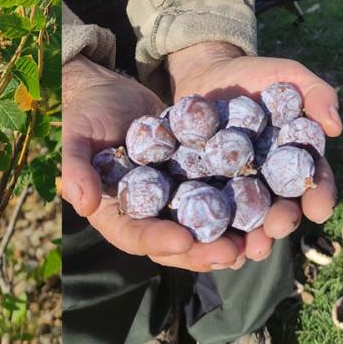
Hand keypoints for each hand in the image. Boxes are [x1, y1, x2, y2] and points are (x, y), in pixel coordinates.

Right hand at [63, 55, 245, 271]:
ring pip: (203, 227)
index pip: (135, 235)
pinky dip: (241, 205)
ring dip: (230, 237)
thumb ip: (75, 167)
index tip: (184, 241)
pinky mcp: (193, 181)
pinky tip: (268, 205)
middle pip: (176, 242)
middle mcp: (146, 214)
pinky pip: (218, 197)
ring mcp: (171, 200)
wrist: (109, 91)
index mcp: (113, 212)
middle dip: (205, 250)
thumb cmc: (84, 112)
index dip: (159, 241)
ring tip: (259, 241)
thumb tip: (80, 202)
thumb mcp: (74, 134)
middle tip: (234, 252)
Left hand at [166, 42, 341, 261]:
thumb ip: (314, 92)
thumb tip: (335, 127)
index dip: (319, 195)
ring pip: (248, 219)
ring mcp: (238, 188)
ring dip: (250, 237)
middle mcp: (270, 180)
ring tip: (249, 248)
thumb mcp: (286, 75)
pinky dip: (213, 229)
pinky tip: (211, 242)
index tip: (319, 208)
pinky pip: (210, 212)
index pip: (313, 180)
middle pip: (281, 207)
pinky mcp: (205, 189)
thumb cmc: (253, 74)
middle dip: (283, 221)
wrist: (205, 72)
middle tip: (278, 228)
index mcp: (296, 159)